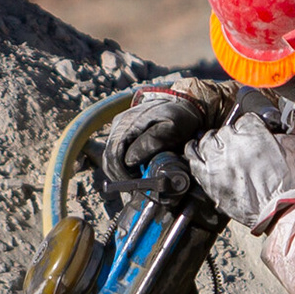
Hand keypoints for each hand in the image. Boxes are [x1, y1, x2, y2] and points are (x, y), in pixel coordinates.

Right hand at [103, 81, 231, 178]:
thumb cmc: (181, 117)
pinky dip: (124, 168)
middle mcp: (119, 125)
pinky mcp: (124, 134)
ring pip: (110, 159)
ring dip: (122, 174)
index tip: (138, 185)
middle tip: (138, 189)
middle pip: (109, 159)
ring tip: (138, 183)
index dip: (124, 175)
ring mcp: (120, 129)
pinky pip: (117, 155)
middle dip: (122, 178)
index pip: (114, 156)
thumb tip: (130, 160)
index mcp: (127, 123)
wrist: (185, 105)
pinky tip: (136, 175)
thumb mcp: (174, 127)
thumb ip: (153, 142)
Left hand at [183, 109, 294, 231]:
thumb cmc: (286, 184)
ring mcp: (218, 160)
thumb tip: (288, 122)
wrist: (277, 209)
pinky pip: (193, 157)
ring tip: (217, 148)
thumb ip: (288, 133)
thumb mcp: (293, 151)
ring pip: (207, 141)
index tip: (247, 134)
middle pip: (225, 130)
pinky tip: (195, 150)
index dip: (246, 127)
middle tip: (236, 147)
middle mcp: (233, 143)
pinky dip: (192, 151)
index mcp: (254, 133)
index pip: (244, 120)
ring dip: (212, 143)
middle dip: (231, 137)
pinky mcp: (208, 176)